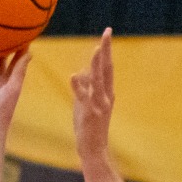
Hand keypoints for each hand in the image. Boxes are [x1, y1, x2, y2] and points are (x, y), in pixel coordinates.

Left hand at [69, 28, 114, 160]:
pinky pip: (84, 98)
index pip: (107, 67)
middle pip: (107, 68)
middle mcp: (106, 96)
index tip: (106, 34)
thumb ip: (85, 88)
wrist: (94, 150)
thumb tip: (82, 72)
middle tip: (107, 32)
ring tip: (96, 49)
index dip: (106, 50)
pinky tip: (73, 76)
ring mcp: (99, 105)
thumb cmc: (89, 128)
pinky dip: (78, 87)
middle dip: (106, 50)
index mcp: (106, 93)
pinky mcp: (90, 113)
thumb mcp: (86, 104)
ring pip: (99, 80)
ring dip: (98, 64)